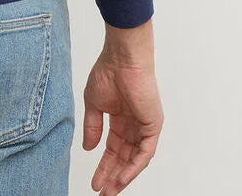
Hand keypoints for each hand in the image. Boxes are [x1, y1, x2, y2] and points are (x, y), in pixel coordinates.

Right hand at [82, 26, 163, 194]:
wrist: (122, 58)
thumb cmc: (107, 72)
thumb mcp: (93, 103)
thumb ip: (92, 127)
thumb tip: (88, 149)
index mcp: (119, 119)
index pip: (112, 149)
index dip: (103, 166)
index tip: (94, 182)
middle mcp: (133, 125)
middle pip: (123, 158)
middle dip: (112, 176)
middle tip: (103, 193)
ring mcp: (144, 126)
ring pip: (134, 159)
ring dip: (122, 176)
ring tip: (110, 190)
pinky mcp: (153, 126)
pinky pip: (144, 153)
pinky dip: (133, 166)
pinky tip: (122, 177)